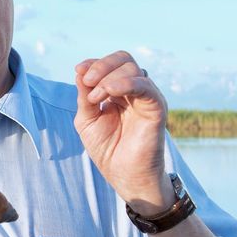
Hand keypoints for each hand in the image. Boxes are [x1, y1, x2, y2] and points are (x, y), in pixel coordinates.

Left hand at [74, 51, 174, 212]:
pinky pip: (146, 87)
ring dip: (108, 78)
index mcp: (118, 91)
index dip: (94, 63)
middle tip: (86, 82)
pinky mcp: (156, 109)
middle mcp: (135, 91)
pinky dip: (126, 83)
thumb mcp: (87, 120)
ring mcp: (147, 98)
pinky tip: (109, 91)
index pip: (110, 64)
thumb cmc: (107, 149)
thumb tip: (79, 70)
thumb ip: (84, 96)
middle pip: (124, 60)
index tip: (79, 71)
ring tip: (96, 98)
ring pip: (133, 69)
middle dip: (101, 66)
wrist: (124, 176)